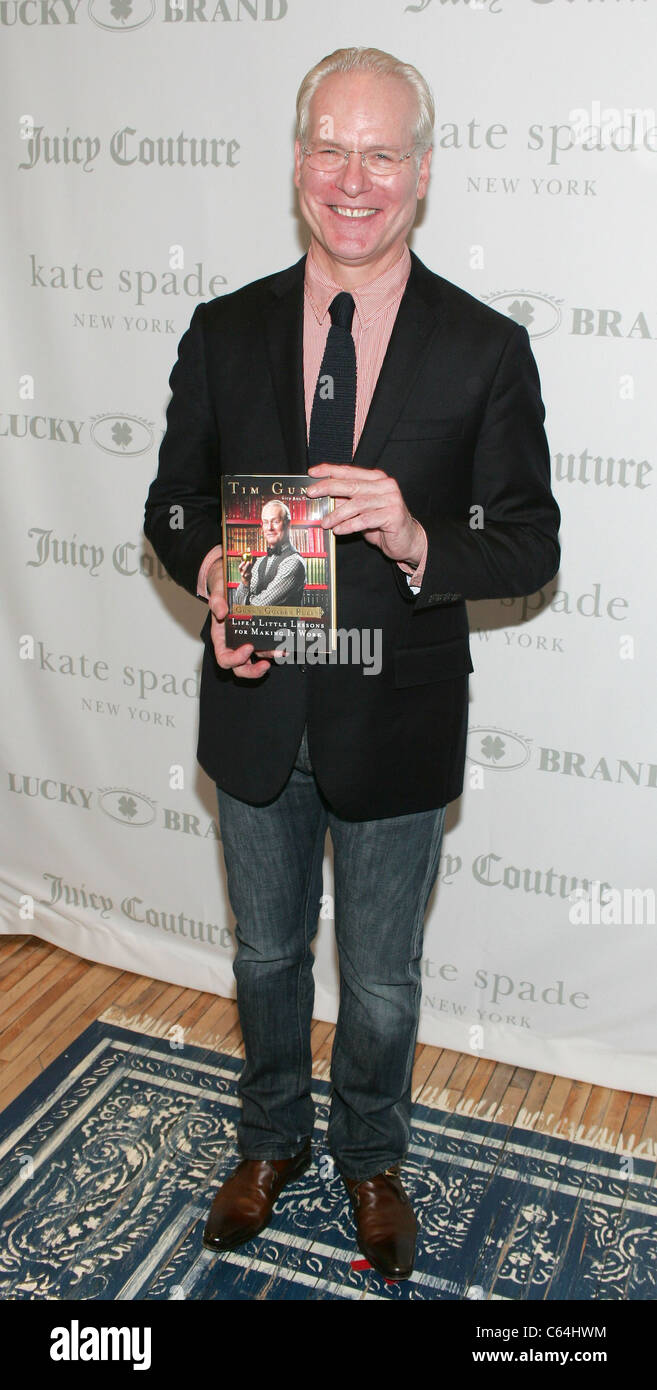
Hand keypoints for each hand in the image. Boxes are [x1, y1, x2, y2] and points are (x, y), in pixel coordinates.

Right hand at [207, 559, 277, 677]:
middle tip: (265, 665)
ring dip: (268, 659)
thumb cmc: (221, 590)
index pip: (224, 657)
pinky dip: (274, 650)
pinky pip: (264, 648)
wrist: (228, 583)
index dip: (235, 658)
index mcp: (220, 638)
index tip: (248, 647)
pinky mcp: (257, 636)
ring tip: (281, 653)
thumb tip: (220, 612)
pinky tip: (284, 646)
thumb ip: (216, 601)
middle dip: (252, 671)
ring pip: (255, 661)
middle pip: (239, 667)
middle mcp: (233, 643)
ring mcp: (246, 641)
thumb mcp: (216, 592)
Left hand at [306, 463, 424, 566]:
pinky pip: (365, 519)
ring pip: (357, 504)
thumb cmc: (382, 524)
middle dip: (328, 488)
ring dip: (337, 514)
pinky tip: (339, 530)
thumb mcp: (361, 510)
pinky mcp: (393, 515)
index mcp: (377, 479)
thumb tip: (322, 496)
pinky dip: (349, 525)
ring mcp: (391, 499)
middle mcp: (385, 485)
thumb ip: (346, 501)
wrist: (407, 541)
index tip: (312, 472)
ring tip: (325, 522)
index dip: (330, 470)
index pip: (350, 471)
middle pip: (352, 484)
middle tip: (311, 493)